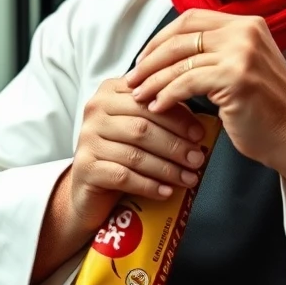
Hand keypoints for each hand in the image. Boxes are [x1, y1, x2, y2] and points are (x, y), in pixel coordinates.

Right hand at [68, 77, 208, 232]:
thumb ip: (160, 116)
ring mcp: (87, 139)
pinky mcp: (85, 167)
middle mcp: (95, 111)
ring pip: (135, 153)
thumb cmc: (119, 152)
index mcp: (110, 92)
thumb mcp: (138, 127)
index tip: (200, 133)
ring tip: (189, 178)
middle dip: (175, 145)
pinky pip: (123, 176)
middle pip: (142, 127)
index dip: (177, 117)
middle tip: (198, 159)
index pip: (149, 100)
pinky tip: (166, 192)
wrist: (88, 186)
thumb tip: (199, 125)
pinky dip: (149, 185)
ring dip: (167, 168)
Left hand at [125, 11, 285, 190]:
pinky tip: (158, 106)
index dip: (161, 38)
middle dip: (150, 60)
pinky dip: (167, 95)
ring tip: (139, 95)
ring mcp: (241, 53)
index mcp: (246, 24)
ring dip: (153, 80)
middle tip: (133, 78)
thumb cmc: (268, 108)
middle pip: (180, 37)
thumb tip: (168, 54)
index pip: (190, 20)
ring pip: (180, 62)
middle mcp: (245, 32)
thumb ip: (215, 52)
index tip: (144, 58)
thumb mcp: (243, 66)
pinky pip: (186, 83)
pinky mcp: (235, 77)